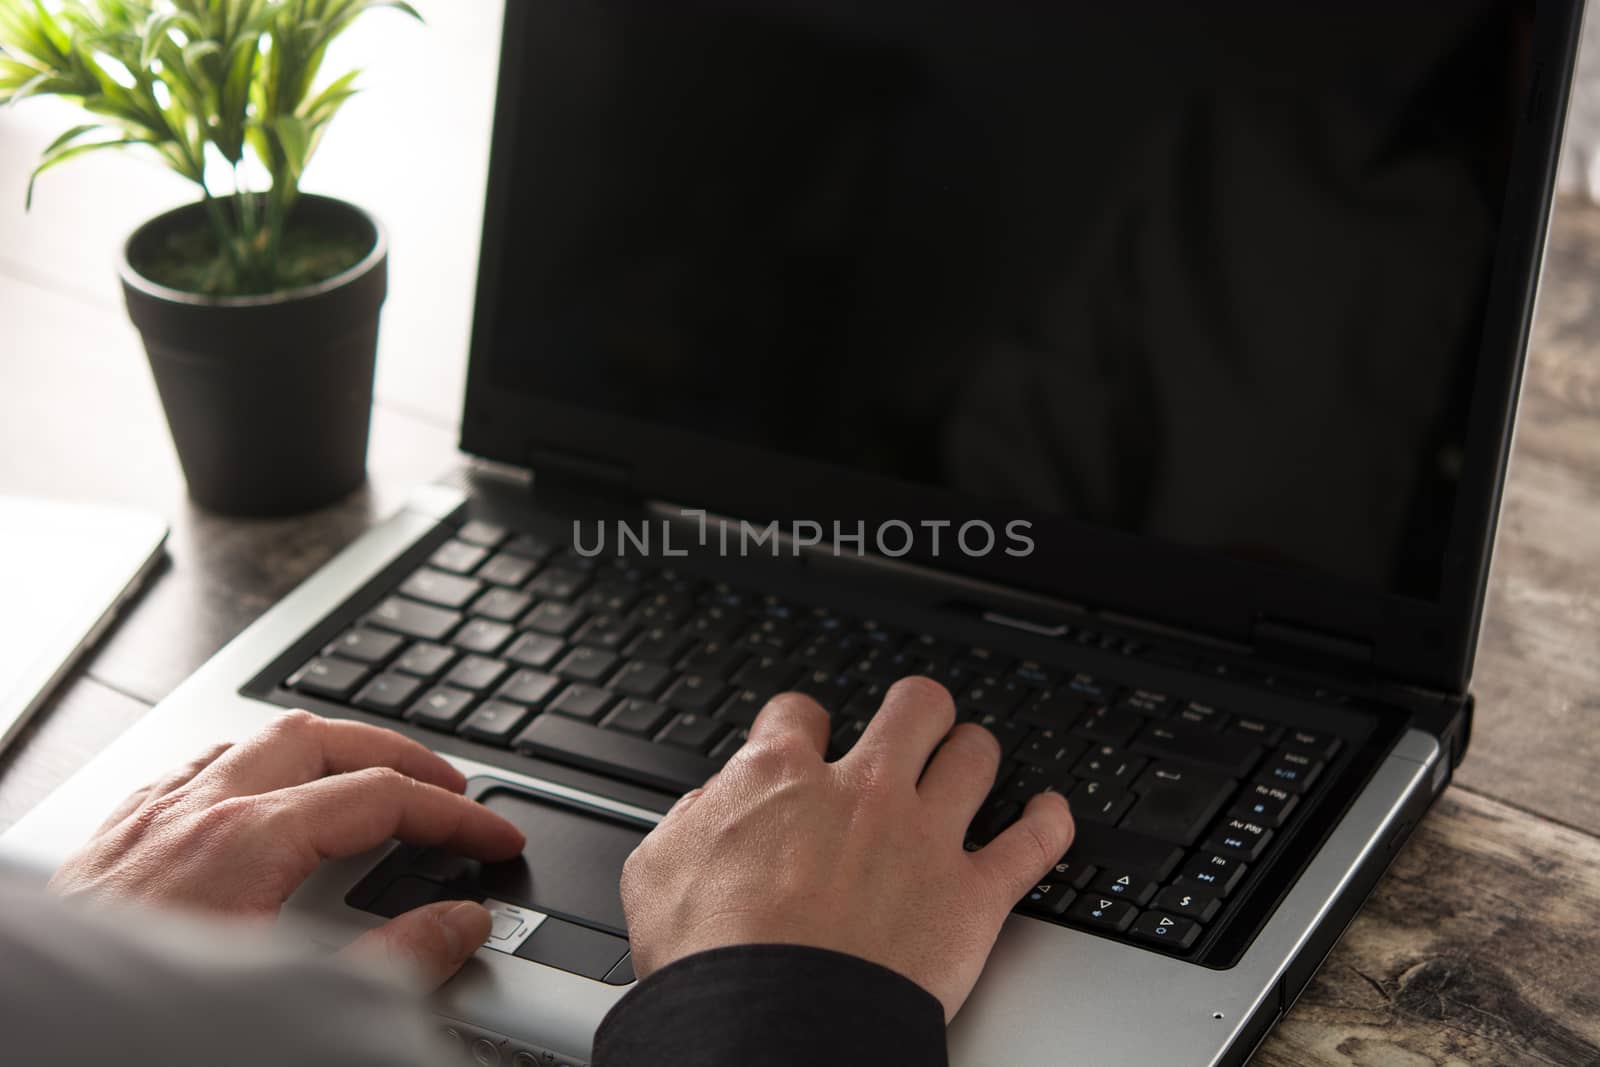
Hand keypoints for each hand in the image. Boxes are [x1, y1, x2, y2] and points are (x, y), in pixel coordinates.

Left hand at [50, 710, 525, 988]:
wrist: (30, 1046)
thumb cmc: (139, 1031)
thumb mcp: (287, 1001)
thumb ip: (389, 963)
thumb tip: (458, 924)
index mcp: (246, 842)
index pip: (381, 798)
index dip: (454, 816)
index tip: (493, 838)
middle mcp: (195, 811)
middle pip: (323, 738)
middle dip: (396, 755)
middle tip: (446, 789)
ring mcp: (149, 818)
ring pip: (255, 740)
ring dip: (326, 751)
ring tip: (368, 780)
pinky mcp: (114, 838)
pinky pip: (196, 767)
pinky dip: (253, 768)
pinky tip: (264, 800)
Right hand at [619, 676, 1074, 1020]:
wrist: (771, 1024)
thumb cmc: (711, 958)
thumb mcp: (657, 870)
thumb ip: (688, 823)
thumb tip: (706, 810)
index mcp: (780, 778)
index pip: (798, 713)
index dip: (800, 724)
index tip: (803, 740)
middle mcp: (863, 791)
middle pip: (914, 707)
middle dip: (914, 710)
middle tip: (910, 726)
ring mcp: (925, 837)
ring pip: (977, 755)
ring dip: (974, 754)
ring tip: (971, 763)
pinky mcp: (973, 895)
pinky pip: (1034, 843)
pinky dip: (1049, 823)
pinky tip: (1049, 815)